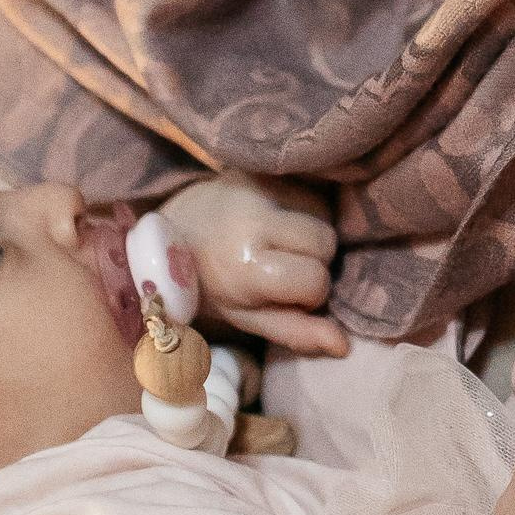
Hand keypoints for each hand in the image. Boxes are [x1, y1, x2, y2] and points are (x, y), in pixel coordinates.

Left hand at [163, 168, 346, 356]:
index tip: (287, 293)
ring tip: (281, 241)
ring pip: (324, 211)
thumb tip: (344, 346)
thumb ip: (295, 331)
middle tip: (285, 265)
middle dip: (316, 258)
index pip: (316, 279)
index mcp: (247, 265)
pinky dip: (305, 208)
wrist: (170, 232)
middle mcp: (253, 220)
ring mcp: (257, 187)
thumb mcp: (246, 318)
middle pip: (326, 240)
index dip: (310, 292)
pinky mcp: (261, 168)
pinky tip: (279, 218)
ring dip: (312, 230)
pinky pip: (309, 190)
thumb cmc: (209, 285)